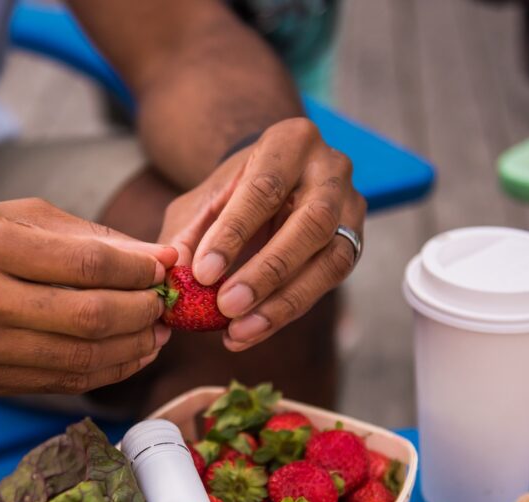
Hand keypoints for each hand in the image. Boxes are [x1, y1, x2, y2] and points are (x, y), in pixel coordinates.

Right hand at [0, 199, 176, 395]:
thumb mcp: (7, 216)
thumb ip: (83, 236)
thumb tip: (157, 258)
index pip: (86, 264)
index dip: (138, 271)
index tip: (165, 268)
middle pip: (87, 317)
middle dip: (142, 313)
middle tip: (165, 304)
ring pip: (77, 358)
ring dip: (131, 348)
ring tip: (154, 333)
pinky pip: (57, 382)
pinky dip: (103, 371)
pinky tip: (125, 355)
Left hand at [159, 118, 365, 350]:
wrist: (270, 186)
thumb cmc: (232, 192)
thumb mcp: (202, 202)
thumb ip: (187, 236)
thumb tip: (175, 279)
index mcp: (290, 142)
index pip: (265, 187)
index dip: (234, 233)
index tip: (203, 273)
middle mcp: (331, 170)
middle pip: (311, 224)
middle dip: (267, 271)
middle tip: (226, 306)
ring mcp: (351, 209)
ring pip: (330, 261)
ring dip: (283, 302)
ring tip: (238, 331)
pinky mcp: (353, 245)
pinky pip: (327, 285)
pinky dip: (285, 313)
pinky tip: (250, 332)